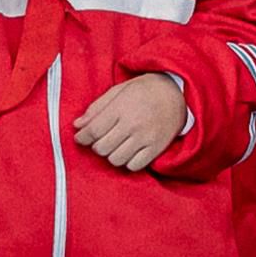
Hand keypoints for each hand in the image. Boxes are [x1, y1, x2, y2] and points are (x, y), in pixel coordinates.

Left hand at [72, 72, 187, 170]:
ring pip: (116, 159)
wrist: (177, 94)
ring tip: (115, 145)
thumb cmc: (145, 90)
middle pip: (102, 148)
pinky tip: (128, 151)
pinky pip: (134, 166)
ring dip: (111, 154)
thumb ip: (96, 108)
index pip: (93, 130)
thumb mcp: (118, 91)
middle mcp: (132, 124)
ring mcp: (145, 138)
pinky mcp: (156, 148)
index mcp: (121, 108)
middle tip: (100, 139)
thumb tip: (78, 125)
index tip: (80, 138)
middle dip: (96, 145)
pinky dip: (127, 162)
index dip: (82, 137)